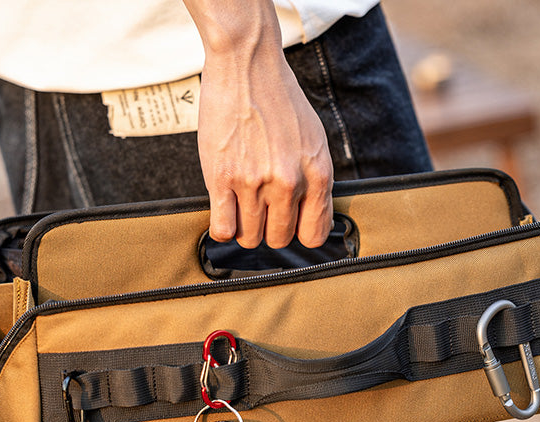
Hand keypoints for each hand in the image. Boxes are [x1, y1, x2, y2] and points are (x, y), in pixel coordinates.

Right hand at [184, 1, 333, 248]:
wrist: (247, 64)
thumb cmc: (280, 101)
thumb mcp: (313, 142)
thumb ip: (316, 183)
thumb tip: (313, 222)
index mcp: (317, 174)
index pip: (314, 235)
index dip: (300, 233)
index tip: (289, 223)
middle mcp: (288, 182)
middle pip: (279, 239)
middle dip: (269, 228)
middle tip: (260, 208)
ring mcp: (254, 182)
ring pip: (250, 237)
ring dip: (244, 227)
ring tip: (241, 204)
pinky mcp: (222, 178)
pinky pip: (223, 229)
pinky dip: (223, 228)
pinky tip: (224, 211)